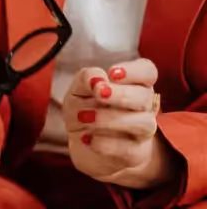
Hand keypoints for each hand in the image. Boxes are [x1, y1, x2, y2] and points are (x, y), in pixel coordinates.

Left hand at [65, 59, 174, 189]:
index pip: (147, 71)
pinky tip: (86, 138)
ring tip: (83, 117)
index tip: (112, 73)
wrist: (84, 143)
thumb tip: (97, 79)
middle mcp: (144, 106)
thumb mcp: (78, 91)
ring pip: (142, 123)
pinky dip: (104, 143)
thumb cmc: (85, 109)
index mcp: (134, 84)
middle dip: (120, 94)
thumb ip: (86, 79)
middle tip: (98, 93)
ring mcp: (142, 131)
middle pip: (144, 96)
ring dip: (110, 119)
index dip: (133, 71)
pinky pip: (126, 149)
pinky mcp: (134, 154)